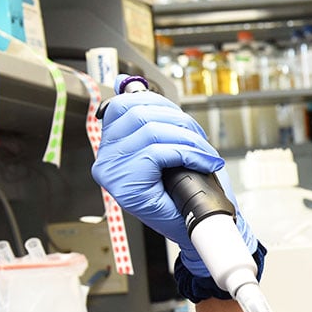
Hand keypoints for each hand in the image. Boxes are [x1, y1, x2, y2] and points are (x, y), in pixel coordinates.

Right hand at [91, 92, 255, 277]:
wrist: (200, 227)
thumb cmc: (188, 189)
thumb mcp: (168, 146)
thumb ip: (150, 118)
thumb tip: (130, 84)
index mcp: (111, 146)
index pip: (125, 105)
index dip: (160, 104)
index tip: (185, 122)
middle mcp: (105, 158)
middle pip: (139, 113)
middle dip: (181, 122)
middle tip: (203, 142)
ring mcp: (111, 171)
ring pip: (151, 130)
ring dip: (189, 139)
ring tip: (207, 155)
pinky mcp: (125, 184)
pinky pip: (158, 151)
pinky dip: (189, 153)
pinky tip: (204, 163)